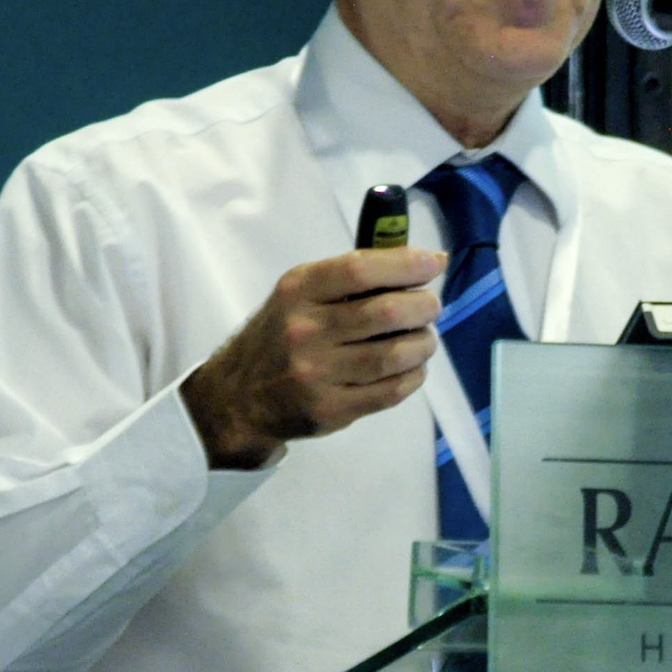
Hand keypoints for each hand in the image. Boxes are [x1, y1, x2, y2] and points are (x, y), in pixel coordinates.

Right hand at [180, 248, 446, 468]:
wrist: (238, 397)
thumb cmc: (282, 334)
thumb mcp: (300, 294)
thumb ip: (352, 277)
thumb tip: (423, 261)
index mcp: (298, 291)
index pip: (359, 269)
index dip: (406, 265)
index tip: (434, 263)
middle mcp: (305, 331)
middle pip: (386, 313)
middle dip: (423, 306)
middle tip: (429, 307)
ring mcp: (317, 374)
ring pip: (396, 355)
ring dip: (424, 343)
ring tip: (422, 338)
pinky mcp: (331, 410)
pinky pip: (393, 390)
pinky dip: (414, 375)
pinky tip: (411, 367)